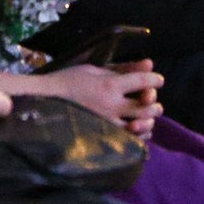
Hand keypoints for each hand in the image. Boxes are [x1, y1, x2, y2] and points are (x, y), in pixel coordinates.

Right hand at [21, 61, 164, 137]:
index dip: (155, 79)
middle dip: (154, 102)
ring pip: (140, 126)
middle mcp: (111, 106)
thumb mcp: (96, 69)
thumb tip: (149, 63)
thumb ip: (124, 68)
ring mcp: (107, 124)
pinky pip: (128, 140)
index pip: (143, 81)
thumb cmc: (69, 81)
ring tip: (147, 115)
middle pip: (146, 107)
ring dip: (149, 120)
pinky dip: (138, 135)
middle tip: (152, 99)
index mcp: (110, 85)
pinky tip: (136, 128)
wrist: (45, 101)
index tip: (158, 80)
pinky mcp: (102, 137)